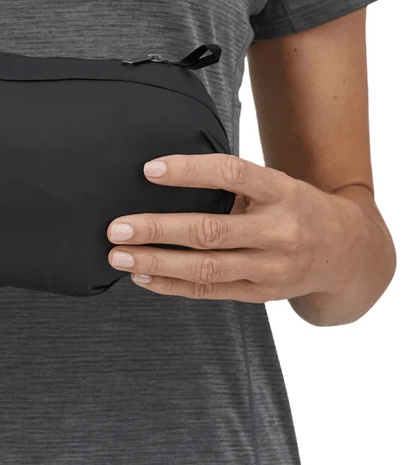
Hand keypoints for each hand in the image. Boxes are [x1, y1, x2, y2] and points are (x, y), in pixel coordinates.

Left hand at [106, 152, 364, 302]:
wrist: (347, 252)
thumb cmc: (295, 207)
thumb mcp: (275, 183)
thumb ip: (232, 181)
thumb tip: (161, 173)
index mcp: (281, 191)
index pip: (233, 174)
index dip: (190, 171)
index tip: (148, 169)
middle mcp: (279, 231)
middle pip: (211, 231)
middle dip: (158, 229)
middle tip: (117, 227)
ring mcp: (271, 268)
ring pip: (207, 268)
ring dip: (157, 262)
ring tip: (120, 255)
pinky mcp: (261, 294)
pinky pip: (210, 292)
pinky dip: (171, 285)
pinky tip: (142, 276)